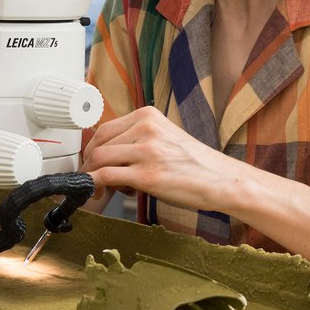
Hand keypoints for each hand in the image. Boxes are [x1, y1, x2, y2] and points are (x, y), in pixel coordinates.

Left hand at [80, 107, 240, 211]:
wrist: (221, 180)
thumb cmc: (195, 164)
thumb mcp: (165, 137)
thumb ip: (138, 139)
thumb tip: (108, 154)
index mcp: (148, 115)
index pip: (105, 129)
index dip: (92, 148)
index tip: (90, 162)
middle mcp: (145, 128)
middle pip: (98, 143)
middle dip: (88, 163)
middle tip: (90, 179)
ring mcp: (146, 150)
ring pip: (99, 159)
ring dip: (91, 176)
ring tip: (100, 189)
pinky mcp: (147, 174)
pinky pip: (106, 176)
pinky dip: (94, 185)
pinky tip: (97, 193)